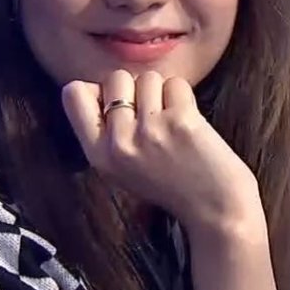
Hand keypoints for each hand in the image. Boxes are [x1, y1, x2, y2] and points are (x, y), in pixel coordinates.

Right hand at [61, 69, 262, 233]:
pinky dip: (185, 98)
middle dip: (137, 89)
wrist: (216, 211)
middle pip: (115, 78)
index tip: (119, 106)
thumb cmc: (172, 187)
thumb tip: (94, 85)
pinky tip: (189, 124)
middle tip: (154, 120)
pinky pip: (175, 84)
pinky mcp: (180, 121)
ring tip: (173, 125)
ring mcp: (149, 131)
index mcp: (98, 155)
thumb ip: (105, 132)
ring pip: (148, 78)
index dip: (99, 90)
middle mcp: (118, 143)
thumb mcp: (121, 169)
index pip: (73, 93)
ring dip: (163, 94)